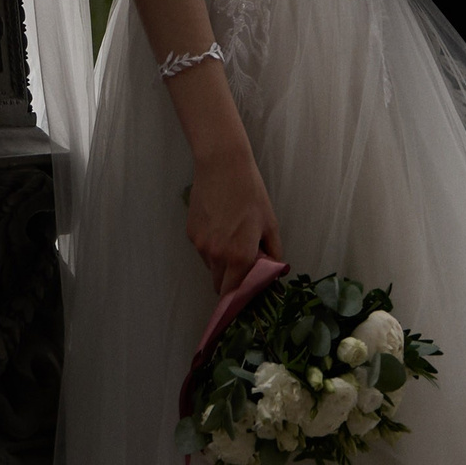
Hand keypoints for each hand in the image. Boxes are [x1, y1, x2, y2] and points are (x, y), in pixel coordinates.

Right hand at [187, 149, 283, 293]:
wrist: (222, 166)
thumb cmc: (250, 193)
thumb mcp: (270, 223)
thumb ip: (273, 253)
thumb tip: (274, 270)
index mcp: (240, 256)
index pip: (234, 293)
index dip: (240, 298)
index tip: (246, 295)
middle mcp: (217, 255)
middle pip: (219, 285)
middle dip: (230, 282)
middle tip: (242, 267)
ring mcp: (201, 245)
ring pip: (211, 266)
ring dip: (221, 263)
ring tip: (231, 237)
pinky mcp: (191, 233)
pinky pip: (203, 250)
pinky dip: (211, 246)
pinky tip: (219, 225)